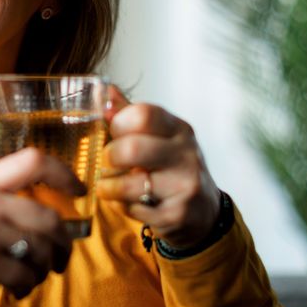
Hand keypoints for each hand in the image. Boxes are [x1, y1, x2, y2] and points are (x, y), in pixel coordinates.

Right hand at [0, 147, 82, 306]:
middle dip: (63, 244)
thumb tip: (57, 216)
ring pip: (43, 249)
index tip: (80, 192)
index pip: (33, 160)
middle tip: (60, 261)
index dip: (64, 173)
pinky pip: (27, 274)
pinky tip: (15, 290)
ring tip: (30, 278)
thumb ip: (2, 203)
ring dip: (45, 269)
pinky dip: (27, 286)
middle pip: (50, 217)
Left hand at [96, 86, 221, 248]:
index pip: (143, 114)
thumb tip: (103, 91)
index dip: (118, 123)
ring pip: (128, 184)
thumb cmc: (172, 166)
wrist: (203, 210)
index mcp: (179, 129)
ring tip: (110, 185)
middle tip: (108, 162)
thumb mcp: (159, 136)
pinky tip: (130, 202)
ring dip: (109, 186)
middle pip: (132, 149)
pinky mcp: (177, 214)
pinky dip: (122, 207)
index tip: (114, 132)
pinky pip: (133, 209)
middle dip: (110, 156)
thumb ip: (130, 114)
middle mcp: (186, 155)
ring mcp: (184, 186)